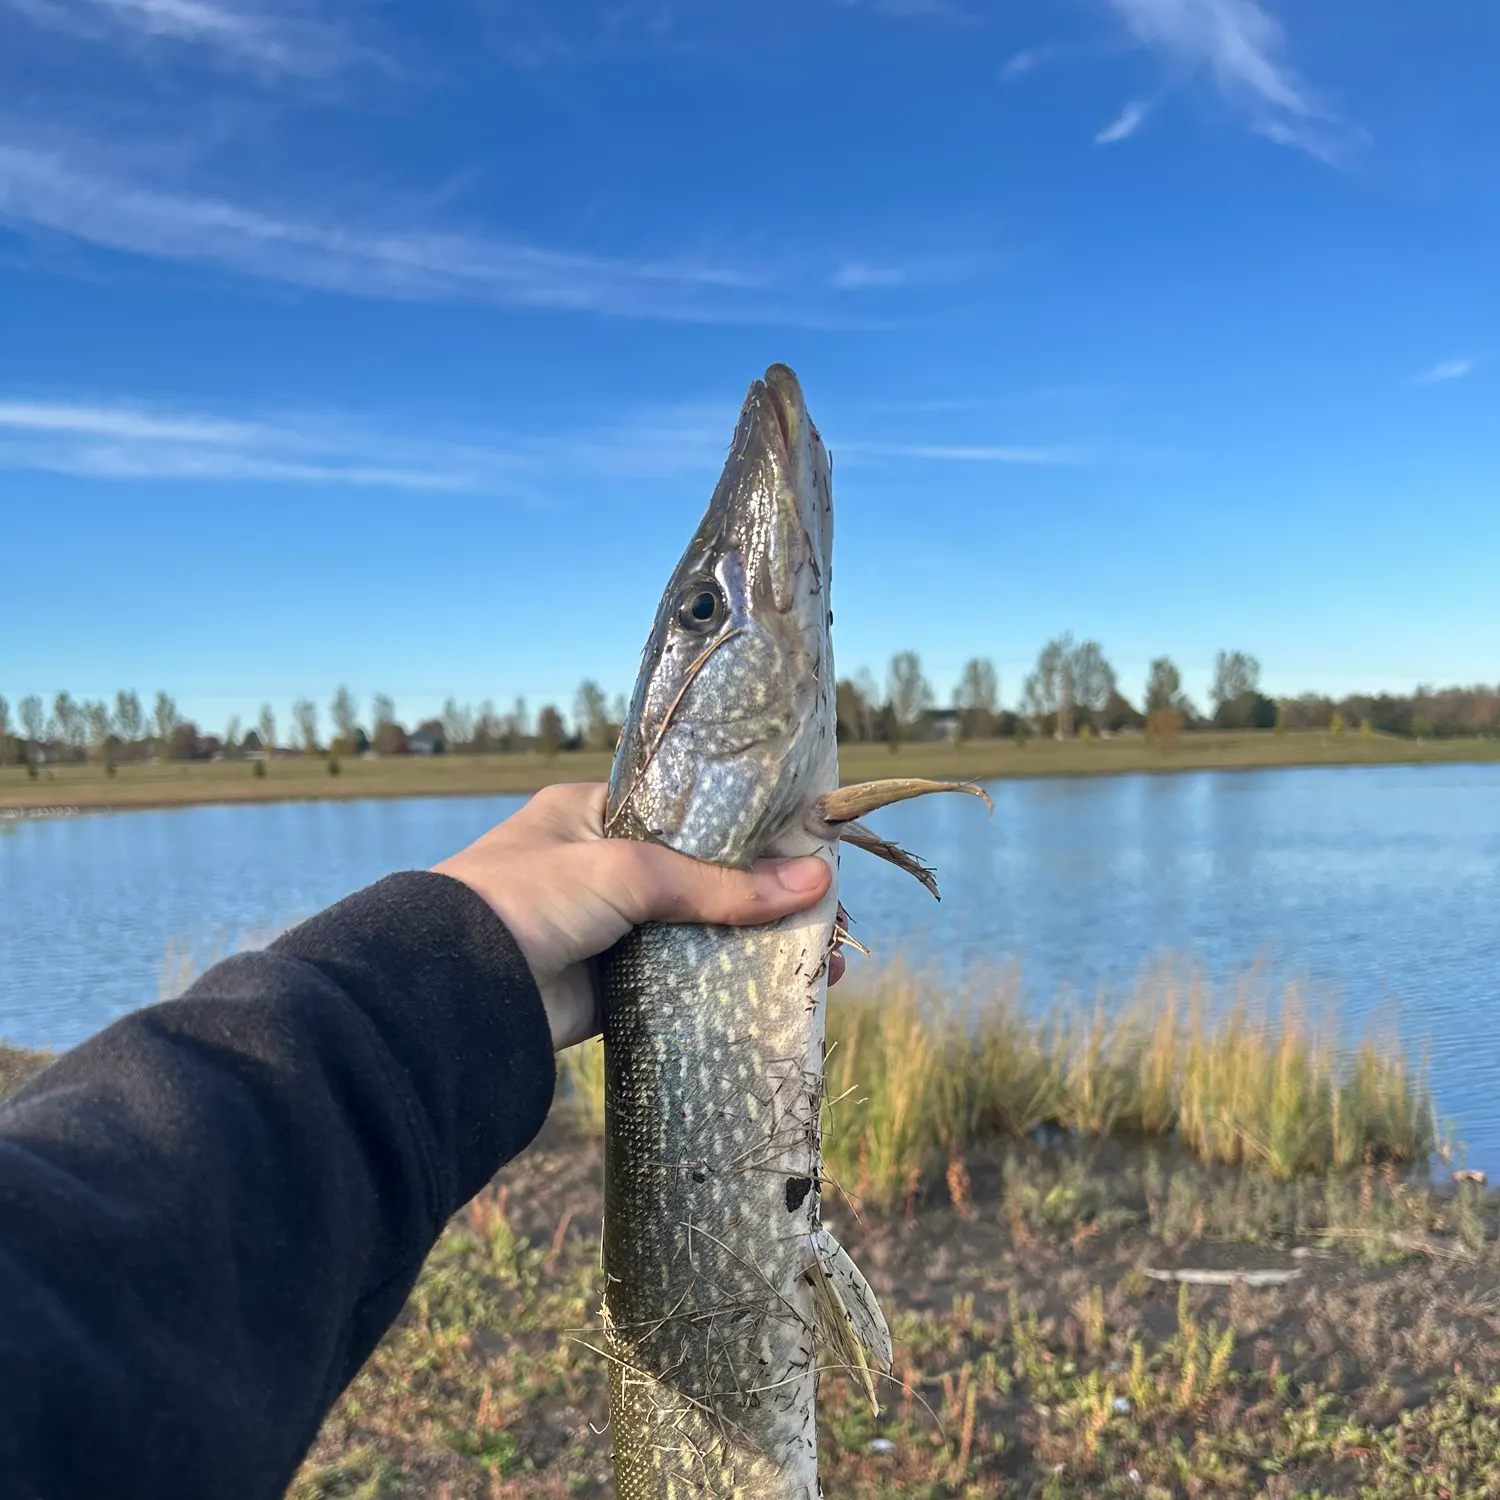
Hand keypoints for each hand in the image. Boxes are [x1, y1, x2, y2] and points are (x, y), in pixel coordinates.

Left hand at [434, 783, 840, 1049]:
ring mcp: (608, 930)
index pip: (689, 813)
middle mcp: (602, 867)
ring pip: (697, 932)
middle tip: (828, 913)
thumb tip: (816, 883)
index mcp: (592, 814)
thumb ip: (719, 883)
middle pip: (702, 876)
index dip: (748, 830)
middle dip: (763, 895)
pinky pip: (680, 984)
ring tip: (819, 960)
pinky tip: (776, 992)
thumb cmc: (529, 897)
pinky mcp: (610, 989)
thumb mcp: (627, 871)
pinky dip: (724, 988)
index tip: (807, 846)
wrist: (453, 992)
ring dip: (753, 945)